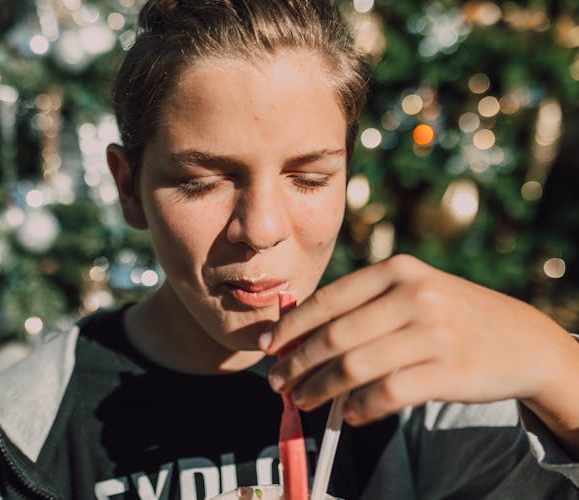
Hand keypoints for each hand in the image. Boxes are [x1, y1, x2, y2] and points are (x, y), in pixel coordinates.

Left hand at [262, 254, 578, 434]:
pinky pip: (386, 394)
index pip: (327, 300)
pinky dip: (358, 408)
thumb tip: (296, 337)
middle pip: (334, 336)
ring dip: (319, 389)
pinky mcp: (448, 371)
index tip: (266, 345)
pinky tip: (347, 414)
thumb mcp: (412, 291)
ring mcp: (433, 333)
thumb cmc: (450, 315)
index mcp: (396, 271)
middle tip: (277, 383)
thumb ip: (361, 307)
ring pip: (354, 367)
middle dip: (297, 363)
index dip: (290, 326)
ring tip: (302, 401)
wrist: (519, 338)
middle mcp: (413, 296)